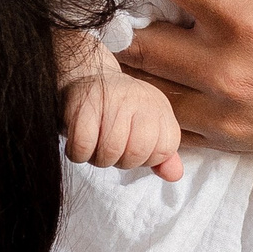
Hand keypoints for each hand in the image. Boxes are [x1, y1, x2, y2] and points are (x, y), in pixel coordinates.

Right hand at [61, 69, 186, 181]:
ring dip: (98, 158)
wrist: (85, 76)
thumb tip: (174, 175)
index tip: (132, 148)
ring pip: (109, 152)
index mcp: (159, 108)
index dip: (146, 159)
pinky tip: (80, 143)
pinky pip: (83, 146)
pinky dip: (78, 153)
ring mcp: (112, 99)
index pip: (165, 149)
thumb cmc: (117, 110)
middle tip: (111, 150)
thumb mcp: (148, 127)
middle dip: (121, 162)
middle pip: (136, 153)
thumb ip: (162, 153)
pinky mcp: (83, 104)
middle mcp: (140, 100)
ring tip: (95, 144)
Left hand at [114, 0, 252, 163]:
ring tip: (133, 28)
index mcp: (248, 20)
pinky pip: (167, 124)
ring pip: (143, 83)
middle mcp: (223, 69)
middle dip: (126, 7)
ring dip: (133, 54)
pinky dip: (153, 101)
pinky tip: (157, 76)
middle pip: (137, 34)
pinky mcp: (227, 141)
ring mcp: (221, 111)